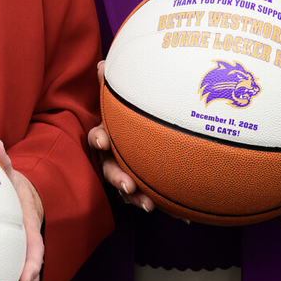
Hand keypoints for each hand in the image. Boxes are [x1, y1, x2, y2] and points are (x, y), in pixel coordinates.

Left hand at [0, 137, 44, 280]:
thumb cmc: (9, 185)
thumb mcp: (7, 171)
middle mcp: (27, 252)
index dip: (32, 260)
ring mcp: (19, 266)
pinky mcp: (7, 275)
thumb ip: (1, 160)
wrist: (21, 197)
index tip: (28, 275)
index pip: (34, 245)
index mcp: (28, 228)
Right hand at [90, 62, 154, 212]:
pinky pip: (151, 196)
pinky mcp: (142, 186)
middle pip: (109, 169)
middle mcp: (112, 157)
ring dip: (136, 197)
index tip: (105, 142)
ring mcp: (125, 173)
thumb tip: (102, 63)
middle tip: (127, 185)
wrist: (145, 138)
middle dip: (117, 178)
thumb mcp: (120, 101)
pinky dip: (165, 206)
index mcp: (107, 136)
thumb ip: (111, 86)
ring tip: (148, 205)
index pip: (97, 137)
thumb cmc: (127, 117)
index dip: (99, 139)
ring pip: (127, 188)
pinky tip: (183, 216)